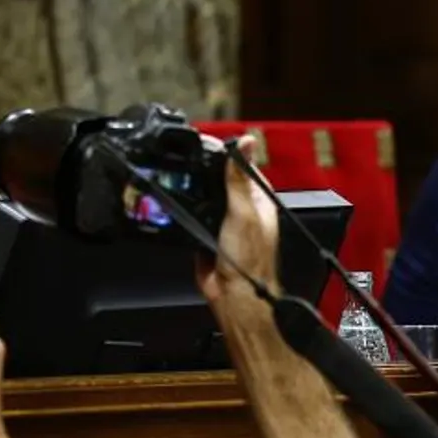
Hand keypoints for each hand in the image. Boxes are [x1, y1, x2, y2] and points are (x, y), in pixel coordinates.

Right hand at [196, 136, 281, 304]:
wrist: (233, 294)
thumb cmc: (249, 259)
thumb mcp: (243, 211)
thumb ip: (239, 178)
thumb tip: (247, 142)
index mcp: (258, 199)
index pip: (241, 167)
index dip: (226, 155)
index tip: (207, 145)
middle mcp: (242, 209)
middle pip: (220, 181)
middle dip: (205, 175)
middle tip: (188, 164)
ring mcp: (224, 223)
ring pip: (206, 199)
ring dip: (195, 194)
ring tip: (181, 183)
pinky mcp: (207, 235)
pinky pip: (194, 218)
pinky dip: (187, 213)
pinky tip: (179, 207)